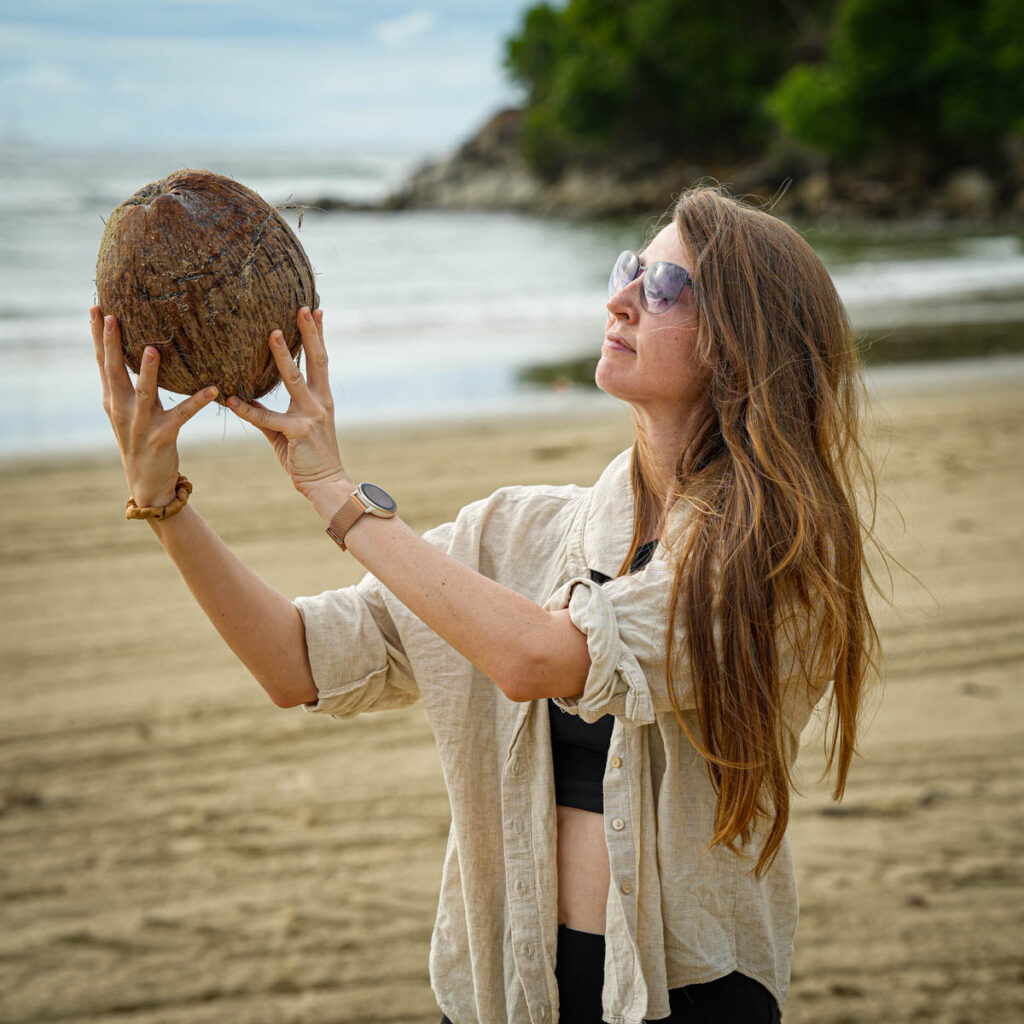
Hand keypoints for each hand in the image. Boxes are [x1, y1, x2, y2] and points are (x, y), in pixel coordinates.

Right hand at [91, 307, 218, 506]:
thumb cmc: (142, 438)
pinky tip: (213, 389)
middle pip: (114, 371)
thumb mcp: (131, 409)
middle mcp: (121, 408)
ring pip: (144, 392)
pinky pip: (182, 415)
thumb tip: (142, 350)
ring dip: (147, 371)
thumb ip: (133, 383)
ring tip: (152, 349)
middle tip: (112, 316)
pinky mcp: (162, 435)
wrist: (147, 481)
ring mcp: (140, 423)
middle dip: (111, 343)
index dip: (98, 335)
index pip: (102, 361)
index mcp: (112, 398)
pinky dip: (197, 401)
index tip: (95, 306)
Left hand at [226, 308, 351, 514]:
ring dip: (282, 355)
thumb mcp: (288, 431)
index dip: (318, 335)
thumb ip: (269, 413)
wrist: (327, 485)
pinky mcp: (299, 432)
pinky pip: (267, 418)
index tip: (316, 310)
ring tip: (272, 333)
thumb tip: (243, 398)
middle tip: (302, 307)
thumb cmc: (306, 458)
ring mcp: (311, 416)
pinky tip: (232, 400)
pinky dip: (248, 410)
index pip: (319, 360)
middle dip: (309, 333)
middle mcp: (320, 402)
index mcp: (321, 399)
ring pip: (294, 379)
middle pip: (316, 361)